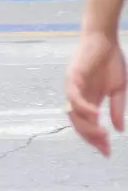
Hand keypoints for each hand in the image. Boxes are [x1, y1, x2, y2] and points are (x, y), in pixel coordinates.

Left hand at [66, 30, 126, 155]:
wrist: (105, 38)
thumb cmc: (110, 60)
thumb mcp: (118, 89)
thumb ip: (116, 109)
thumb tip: (118, 130)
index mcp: (88, 99)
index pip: (87, 125)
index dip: (95, 140)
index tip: (107, 152)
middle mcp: (78, 95)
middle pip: (78, 123)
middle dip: (90, 137)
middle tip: (105, 147)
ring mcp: (74, 86)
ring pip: (73, 113)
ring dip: (86, 126)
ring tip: (102, 134)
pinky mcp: (72, 76)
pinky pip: (73, 96)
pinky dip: (82, 107)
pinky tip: (94, 115)